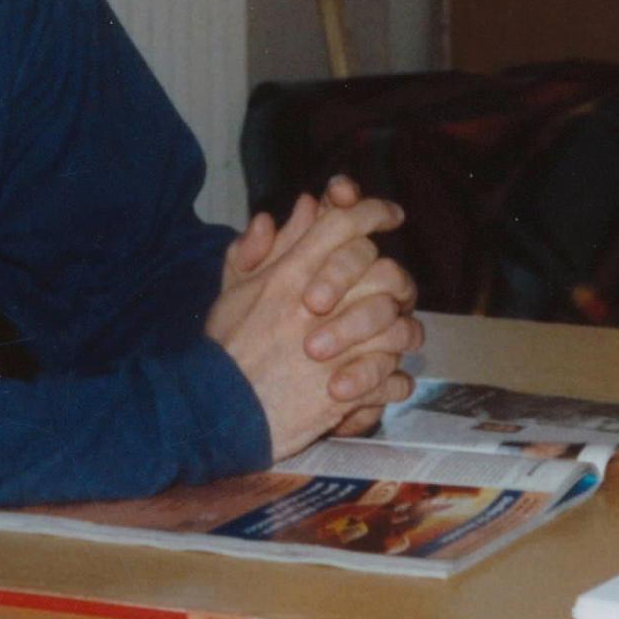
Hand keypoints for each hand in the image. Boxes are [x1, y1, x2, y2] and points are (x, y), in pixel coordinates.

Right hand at [210, 182, 421, 457]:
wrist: (217, 411)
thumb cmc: (227, 349)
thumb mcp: (235, 289)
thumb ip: (264, 245)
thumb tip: (301, 207)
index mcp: (290, 275)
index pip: (344, 224)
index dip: (373, 211)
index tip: (391, 214)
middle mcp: (316, 306)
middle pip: (384, 270)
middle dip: (396, 278)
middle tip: (395, 291)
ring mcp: (336, 351)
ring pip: (399, 327)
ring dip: (400, 332)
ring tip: (393, 340)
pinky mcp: (345, 395)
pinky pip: (394, 380)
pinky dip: (394, 381)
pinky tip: (384, 380)